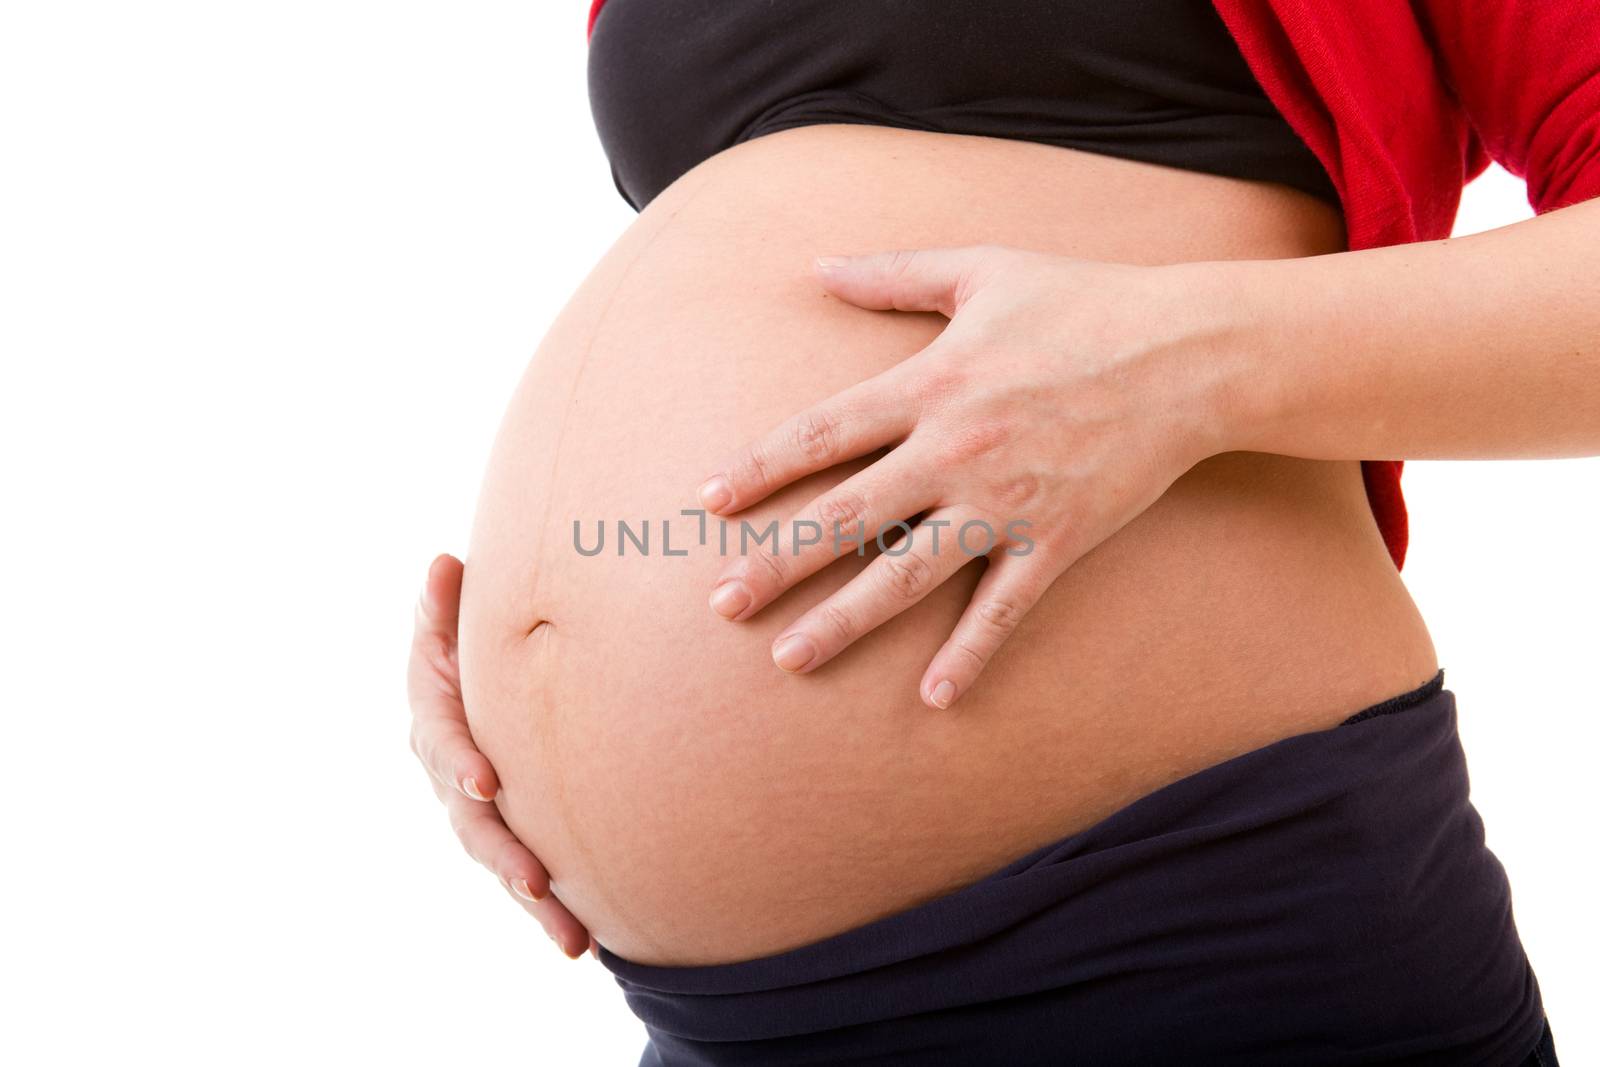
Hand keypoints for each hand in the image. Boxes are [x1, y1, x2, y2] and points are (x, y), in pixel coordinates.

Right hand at [408, 554, 592, 958]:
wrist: (481, 680)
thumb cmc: (467, 645)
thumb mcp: (449, 624)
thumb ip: (444, 604)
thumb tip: (444, 563)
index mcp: (435, 722)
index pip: (443, 744)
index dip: (459, 762)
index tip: (485, 781)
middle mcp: (454, 777)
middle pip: (473, 825)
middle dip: (504, 855)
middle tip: (535, 880)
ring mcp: (482, 814)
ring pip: (505, 864)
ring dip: (537, 904)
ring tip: (575, 939)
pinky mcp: (514, 834)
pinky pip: (530, 876)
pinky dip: (554, 911)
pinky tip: (589, 942)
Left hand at [698, 246, 1232, 708]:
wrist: (1192, 352)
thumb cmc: (1084, 301)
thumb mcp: (981, 267)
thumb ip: (892, 273)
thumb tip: (816, 265)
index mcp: (931, 382)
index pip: (822, 432)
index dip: (759, 467)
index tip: (707, 500)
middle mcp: (956, 450)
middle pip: (847, 516)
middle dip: (778, 562)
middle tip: (721, 602)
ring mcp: (1006, 503)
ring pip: (908, 575)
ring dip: (844, 620)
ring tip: (789, 658)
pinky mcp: (1057, 540)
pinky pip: (1004, 609)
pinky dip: (971, 654)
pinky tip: (932, 699)